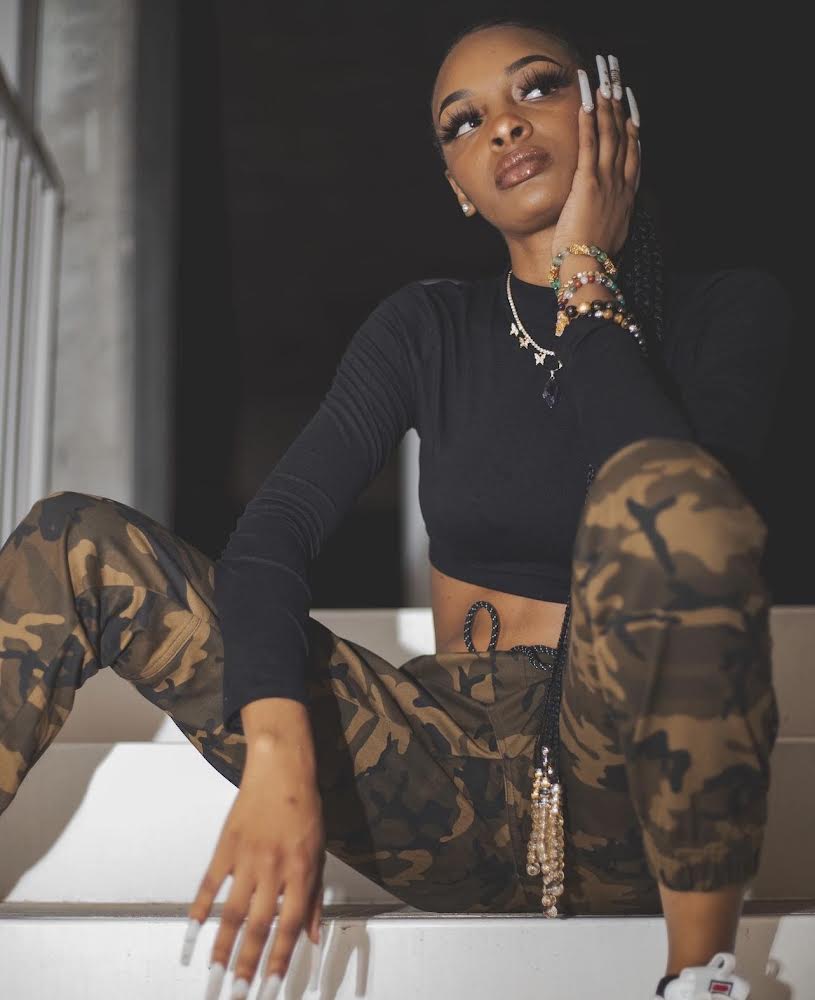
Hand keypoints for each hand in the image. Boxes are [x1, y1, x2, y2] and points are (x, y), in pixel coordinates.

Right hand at [183, 734, 324, 998]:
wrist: (281, 769)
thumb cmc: (304, 808)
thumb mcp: (320, 851)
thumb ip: (316, 897)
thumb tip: (314, 937)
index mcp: (301, 870)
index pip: (290, 926)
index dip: (280, 960)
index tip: (270, 987)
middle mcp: (273, 868)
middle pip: (258, 926)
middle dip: (247, 965)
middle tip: (238, 993)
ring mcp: (246, 858)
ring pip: (232, 912)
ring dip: (222, 948)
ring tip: (214, 976)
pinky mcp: (226, 847)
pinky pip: (209, 885)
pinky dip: (200, 911)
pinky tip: (193, 934)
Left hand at [551, 55, 640, 262]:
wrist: (589, 268)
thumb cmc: (594, 257)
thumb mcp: (609, 233)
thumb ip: (608, 216)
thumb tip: (602, 214)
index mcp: (626, 195)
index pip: (633, 153)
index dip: (632, 126)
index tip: (630, 107)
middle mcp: (621, 183)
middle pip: (624, 135)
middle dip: (621, 104)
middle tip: (618, 78)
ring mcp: (606, 182)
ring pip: (609, 135)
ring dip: (606, 104)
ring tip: (603, 79)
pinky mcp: (587, 184)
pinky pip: (588, 146)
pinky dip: (588, 122)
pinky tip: (585, 101)